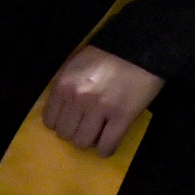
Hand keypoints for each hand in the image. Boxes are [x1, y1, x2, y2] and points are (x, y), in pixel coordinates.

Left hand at [43, 45, 163, 155]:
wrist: (144, 45)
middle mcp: (78, 99)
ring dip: (90, 141)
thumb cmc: (110, 52)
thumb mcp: (78, 64)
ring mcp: (100, 109)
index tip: (71, 121)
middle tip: (86, 127)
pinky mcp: (122, 116)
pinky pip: (107, 144)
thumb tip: (62, 110)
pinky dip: (106, 149)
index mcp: (64, 85)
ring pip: (83, 142)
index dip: (61, 123)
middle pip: (65, 134)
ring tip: (99, 134)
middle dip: (75, 133)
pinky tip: (108, 146)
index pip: (50, 121)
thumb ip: (66, 85)